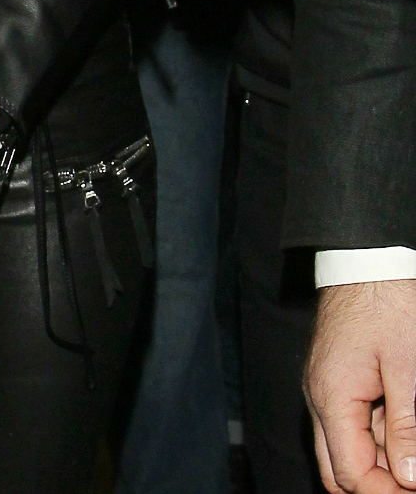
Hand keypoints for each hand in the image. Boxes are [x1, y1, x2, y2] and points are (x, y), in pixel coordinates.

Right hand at [305, 280, 415, 491]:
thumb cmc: (387, 301)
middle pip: (339, 470)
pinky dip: (381, 432)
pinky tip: (407, 419)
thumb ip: (407, 425)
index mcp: (332, 397)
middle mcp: (320, 398)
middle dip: (378, 483)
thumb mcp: (408, 365)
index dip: (385, 492)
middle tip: (414, 477)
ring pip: (349, 447)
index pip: (350, 474)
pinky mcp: (337, 378)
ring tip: (414, 440)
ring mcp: (326, 387)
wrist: (366, 257)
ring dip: (384, 456)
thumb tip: (409, 477)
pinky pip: (353, 422)